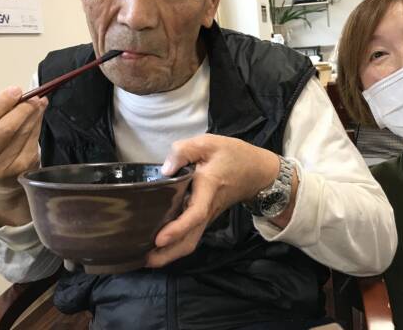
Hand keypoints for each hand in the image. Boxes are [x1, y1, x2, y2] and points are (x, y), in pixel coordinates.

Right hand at [0, 86, 46, 179]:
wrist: (3, 178)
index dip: (0, 104)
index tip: (15, 90)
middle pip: (4, 129)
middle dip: (21, 109)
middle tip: (32, 97)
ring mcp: (2, 168)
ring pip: (22, 133)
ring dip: (33, 115)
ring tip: (38, 103)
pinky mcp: (21, 168)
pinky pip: (33, 140)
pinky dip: (37, 124)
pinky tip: (39, 115)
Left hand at [145, 134, 278, 267]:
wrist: (258, 171)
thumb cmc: (234, 156)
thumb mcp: (209, 143)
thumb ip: (184, 151)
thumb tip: (165, 169)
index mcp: (208, 187)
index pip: (195, 213)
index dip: (178, 228)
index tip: (159, 238)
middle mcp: (208, 208)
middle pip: (191, 239)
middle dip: (168, 254)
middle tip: (144, 260)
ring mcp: (208, 216)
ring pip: (191, 242)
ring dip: (170, 254)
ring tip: (146, 259)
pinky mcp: (206, 218)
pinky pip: (191, 236)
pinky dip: (175, 245)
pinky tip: (158, 245)